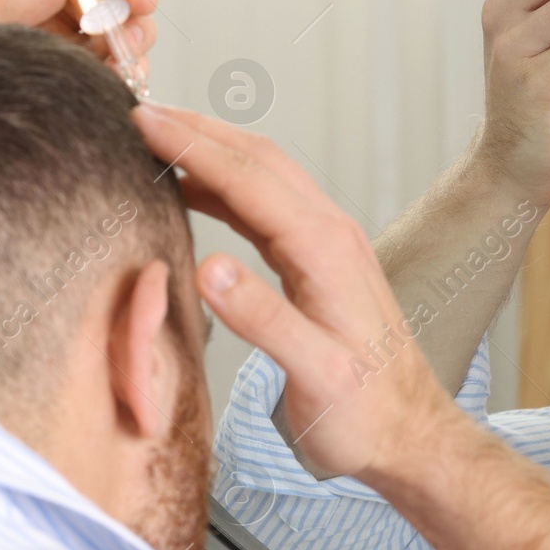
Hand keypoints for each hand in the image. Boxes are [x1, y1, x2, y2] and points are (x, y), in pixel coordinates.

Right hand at [128, 103, 461, 481]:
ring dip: (213, 151)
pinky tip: (194, 193)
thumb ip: (264, 322)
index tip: (142, 121)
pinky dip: (226, 187)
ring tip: (157, 139)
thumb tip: (208, 269)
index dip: (191, 145)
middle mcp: (332, 234)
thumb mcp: (315, 376)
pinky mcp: (323, 262)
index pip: (248, 179)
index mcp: (326, 251)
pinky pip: (268, 206)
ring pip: (265, 176)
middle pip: (258, 160)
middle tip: (139, 113)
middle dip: (198, 130)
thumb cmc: (366, 415)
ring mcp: (330, 244)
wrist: (410, 436)